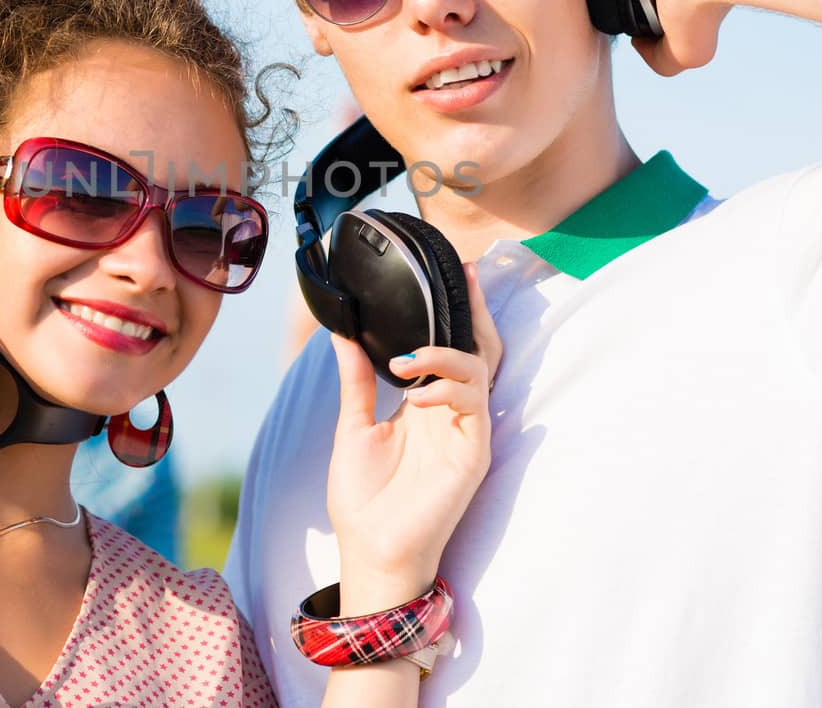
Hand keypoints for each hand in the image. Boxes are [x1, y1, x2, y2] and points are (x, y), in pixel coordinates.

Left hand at [325, 264, 503, 613]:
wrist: (369, 549)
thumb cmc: (363, 498)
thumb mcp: (353, 425)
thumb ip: (356, 379)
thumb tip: (341, 331)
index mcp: (427, 402)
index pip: (452, 345)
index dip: (457, 310)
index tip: (452, 271)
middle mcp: (452, 411)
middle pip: (480, 347)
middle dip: (475, 311)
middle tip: (466, 276)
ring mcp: (466, 430)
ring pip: (480, 369)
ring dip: (446, 354)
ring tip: (407, 358)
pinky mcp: (473, 453)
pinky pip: (473, 406)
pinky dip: (446, 391)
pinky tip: (416, 395)